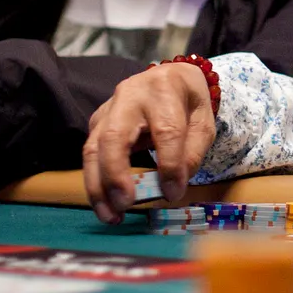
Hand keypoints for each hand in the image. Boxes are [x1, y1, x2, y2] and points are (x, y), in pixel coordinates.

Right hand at [84, 63, 214, 223]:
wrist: (169, 77)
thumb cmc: (188, 103)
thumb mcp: (203, 122)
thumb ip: (192, 152)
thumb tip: (173, 186)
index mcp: (165, 90)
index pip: (166, 131)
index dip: (169, 165)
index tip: (173, 193)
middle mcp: (130, 95)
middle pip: (114, 137)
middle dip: (116, 174)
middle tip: (126, 204)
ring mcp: (107, 109)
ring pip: (92, 148)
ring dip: (97, 187)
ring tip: (110, 216)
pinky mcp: (96, 122)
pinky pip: (89, 155)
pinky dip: (95, 182)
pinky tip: (105, 204)